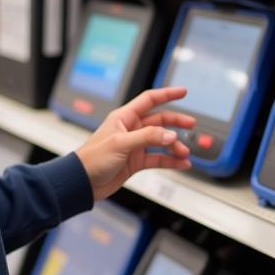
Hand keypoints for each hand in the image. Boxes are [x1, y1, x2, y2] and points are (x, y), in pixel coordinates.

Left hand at [75, 87, 194, 201]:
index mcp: (124, 118)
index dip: (166, 94)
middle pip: (159, 121)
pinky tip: (181, 164)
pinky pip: (158, 159)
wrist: (83, 182)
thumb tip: (170, 135)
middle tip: (191, 125)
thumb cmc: (92, 159)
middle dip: (176, 123)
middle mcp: (131, 130)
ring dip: (174, 147)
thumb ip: (147, 137)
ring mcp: (134, 146)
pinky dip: (170, 161)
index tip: (183, 92)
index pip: (149, 100)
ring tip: (184, 153)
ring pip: (161, 142)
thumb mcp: (121, 144)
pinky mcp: (136, 162)